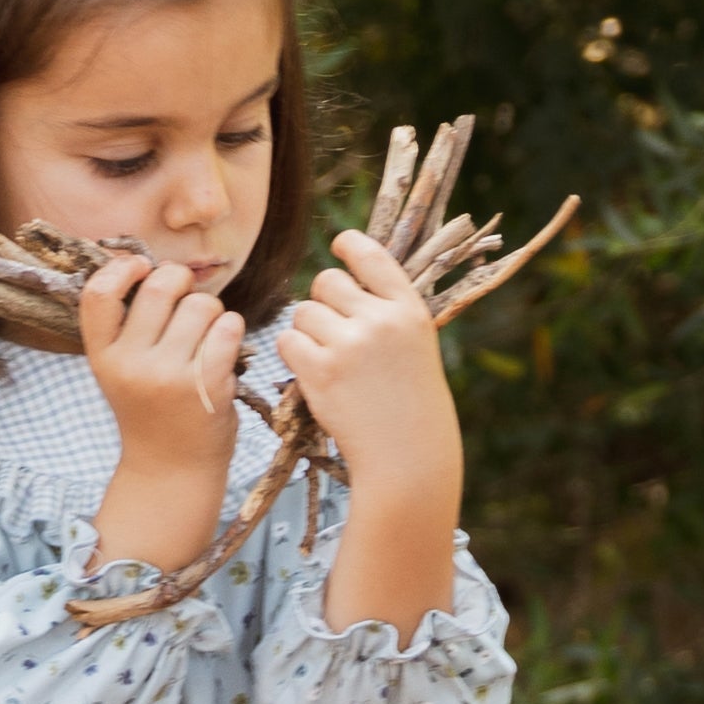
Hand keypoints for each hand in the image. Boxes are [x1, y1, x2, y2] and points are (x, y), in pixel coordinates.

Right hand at [79, 253, 245, 477]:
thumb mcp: (120, 371)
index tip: (141, 267)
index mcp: (102, 357)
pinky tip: (224, 350)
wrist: (172, 471)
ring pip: (201, 304)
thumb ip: (128, 327)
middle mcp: (130, 364)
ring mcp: (168, 375)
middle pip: (160, 287)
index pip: (98, 293)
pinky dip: (231, 329)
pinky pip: (228, 327)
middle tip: (187, 298)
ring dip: (212, 312)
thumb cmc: (151, 411)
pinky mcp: (206, 385)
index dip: (122, 268)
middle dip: (180, 281)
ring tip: (206, 337)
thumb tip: (153, 266)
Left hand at [276, 232, 463, 506]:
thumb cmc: (411, 404)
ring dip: (307, 333)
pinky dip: (294, 357)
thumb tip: (339, 280)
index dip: (349, 246)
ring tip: (331, 363)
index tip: (338, 245)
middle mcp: (380, 321)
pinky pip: (287, 342)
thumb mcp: (416, 347)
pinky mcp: (321, 371)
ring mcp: (349, 345)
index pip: (371, 256)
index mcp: (409, 310)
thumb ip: (386, 312)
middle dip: (323, 302)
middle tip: (335, 334)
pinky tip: (315, 377)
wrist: (408, 457)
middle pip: (327, 282)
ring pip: (302, 313)